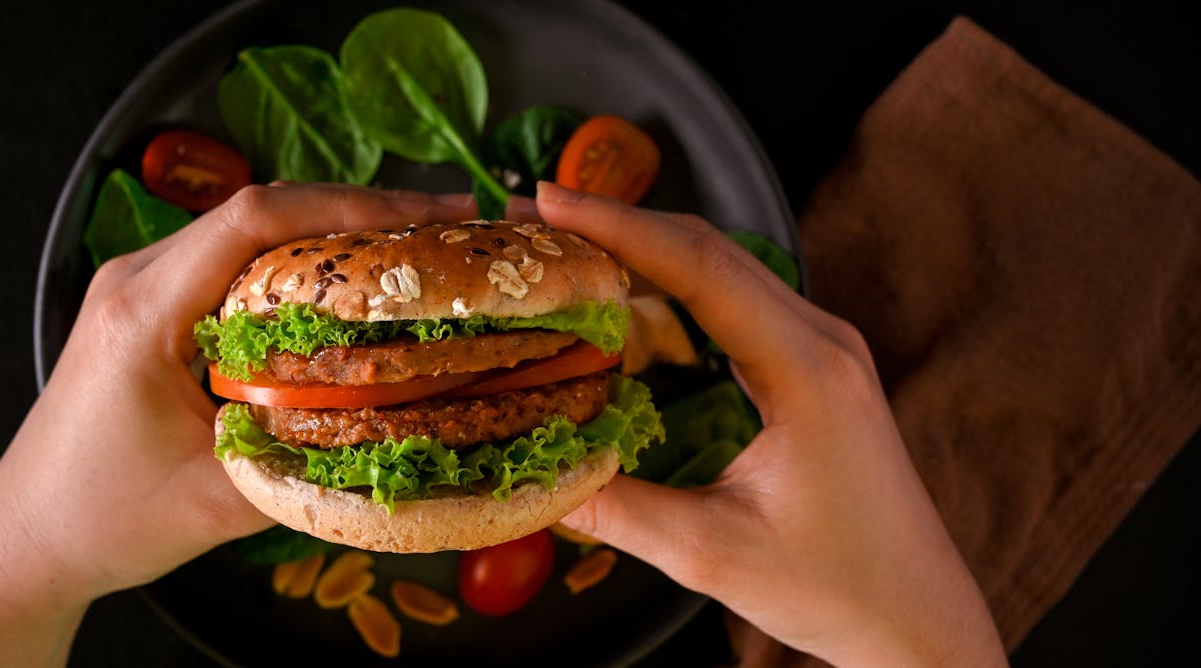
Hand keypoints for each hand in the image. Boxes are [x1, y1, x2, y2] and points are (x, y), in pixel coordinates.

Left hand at [0, 184, 476, 666]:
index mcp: (143, 312)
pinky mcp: (150, 307)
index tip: (426, 216)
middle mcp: (135, 279)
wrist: (26, 537)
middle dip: (360, 212)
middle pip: (259, 212)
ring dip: (332, 233)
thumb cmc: (104, 519)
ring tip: (413, 247)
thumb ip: (310, 464)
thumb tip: (410, 431)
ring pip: (249, 231)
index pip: (253, 221)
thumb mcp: (218, 501)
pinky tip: (349, 285)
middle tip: (446, 226)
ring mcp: (139, 287)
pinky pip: (234, 262)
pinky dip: (300, 264)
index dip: (349, 207)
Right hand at [519, 182, 1004, 666]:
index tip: (549, 201)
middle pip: (711, 250)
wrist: (914, 613)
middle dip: (619, 225)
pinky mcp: (815, 366)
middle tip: (536, 218)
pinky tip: (626, 297)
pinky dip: (673, 288)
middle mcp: (822, 339)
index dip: (619, 227)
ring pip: (724, 269)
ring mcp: (823, 347)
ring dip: (646, 250)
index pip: (701, 268)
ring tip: (567, 247)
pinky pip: (736, 302)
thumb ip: (617, 510)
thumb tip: (531, 474)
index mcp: (806, 369)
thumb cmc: (834, 585)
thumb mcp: (710, 553)